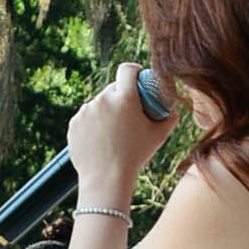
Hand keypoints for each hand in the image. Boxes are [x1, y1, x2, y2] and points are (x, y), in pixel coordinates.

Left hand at [66, 60, 174, 206]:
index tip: (137, 79)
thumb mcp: (158, 137)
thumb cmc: (135, 156)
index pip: (127, 69)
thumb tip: (174, 110)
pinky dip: (92, 124)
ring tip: (113, 132)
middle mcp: (103, 99)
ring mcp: (86, 111)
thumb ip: (169, 119)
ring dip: (105, 111)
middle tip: (127, 114)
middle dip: (120, 97)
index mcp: (125, 98)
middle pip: (112, 88)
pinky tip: (100, 139)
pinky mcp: (74, 123)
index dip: (133, 72)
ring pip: (98, 104)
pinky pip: (85, 118)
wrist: (106, 179)